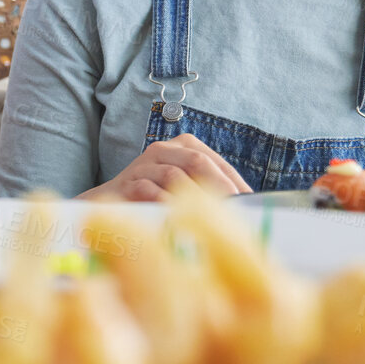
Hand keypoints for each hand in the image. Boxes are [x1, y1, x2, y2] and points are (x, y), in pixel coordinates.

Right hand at [81, 134, 250, 201]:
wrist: (111, 203)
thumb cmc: (156, 196)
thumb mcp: (186, 186)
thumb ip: (210, 189)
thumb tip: (248, 206)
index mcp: (184, 145)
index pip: (217, 161)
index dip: (236, 182)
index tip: (253, 203)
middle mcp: (164, 149)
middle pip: (198, 162)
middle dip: (220, 186)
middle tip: (235, 209)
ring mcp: (144, 164)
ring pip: (174, 175)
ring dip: (195, 198)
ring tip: (211, 217)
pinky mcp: (127, 182)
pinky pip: (149, 191)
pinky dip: (166, 204)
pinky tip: (179, 218)